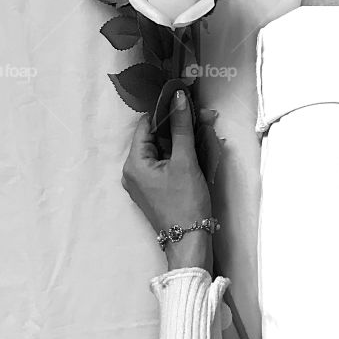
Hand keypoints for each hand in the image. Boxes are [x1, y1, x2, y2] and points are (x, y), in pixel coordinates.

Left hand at [122, 89, 213, 272]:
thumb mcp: (185, 161)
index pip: (146, 124)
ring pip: (163, 149)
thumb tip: (178, 97)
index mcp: (134, 163)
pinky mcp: (154, 188)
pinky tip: (200, 149)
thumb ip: (181, 127)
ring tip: (206, 132)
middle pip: (155, 136)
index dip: (166, 112)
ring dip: (183, 139)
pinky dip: (181, 154)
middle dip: (180, 126)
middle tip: (204, 118)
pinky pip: (165, 163)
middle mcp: (133, 171)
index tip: (186, 103)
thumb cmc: (185, 201)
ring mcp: (143, 181)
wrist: (190, 240)